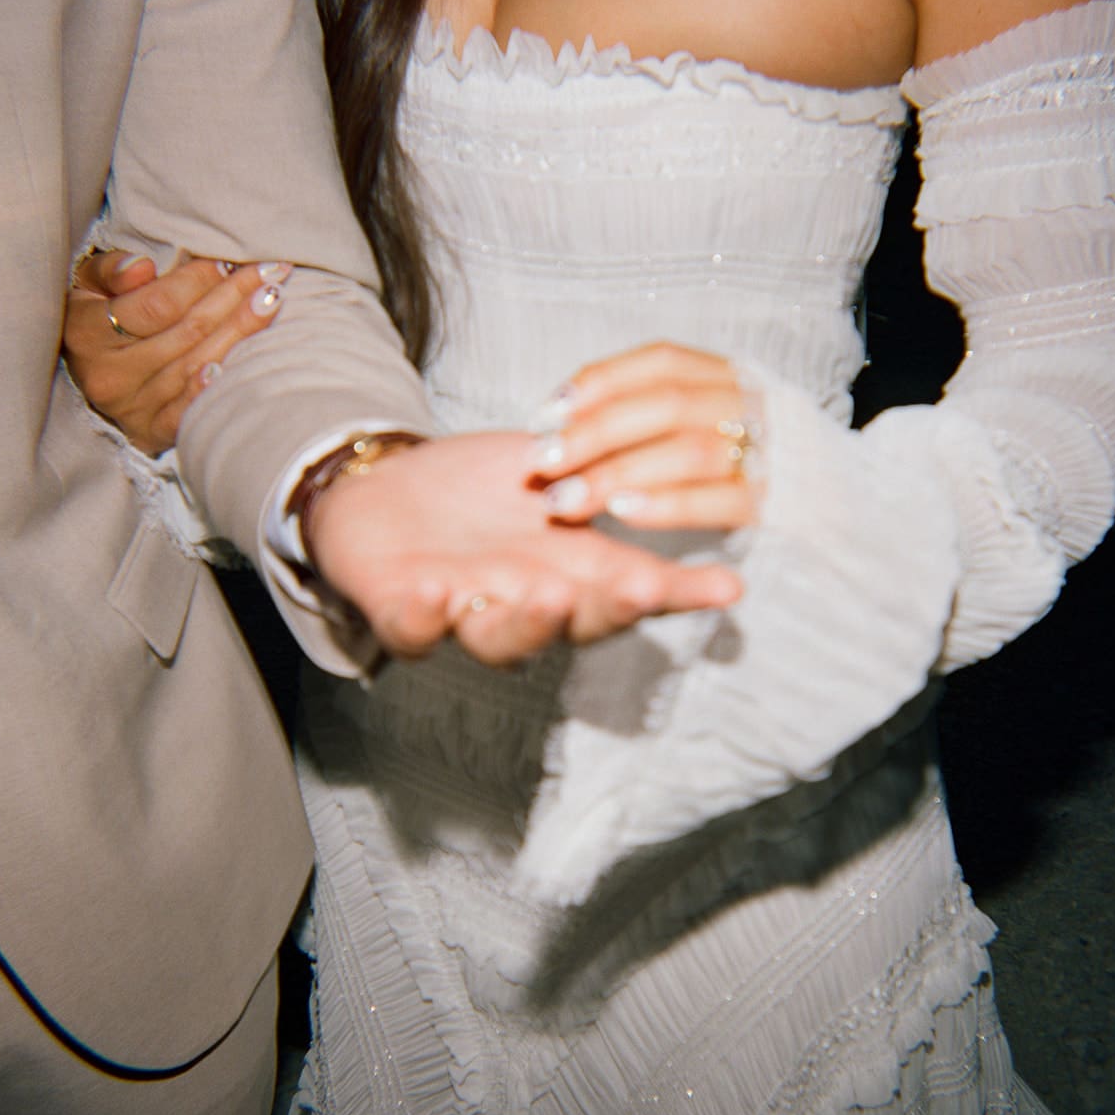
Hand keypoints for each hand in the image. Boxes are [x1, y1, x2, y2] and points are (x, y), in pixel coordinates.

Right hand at [64, 251, 288, 454]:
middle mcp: (109, 375)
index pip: (157, 305)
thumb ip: (110, 270)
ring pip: (198, 365)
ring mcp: (132, 409)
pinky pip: (191, 412)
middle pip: (188, 333)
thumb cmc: (95, 315)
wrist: (82, 372)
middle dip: (233, 298)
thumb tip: (141, 267)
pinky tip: (249, 362)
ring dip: (241, 331)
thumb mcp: (87, 284)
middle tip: (271, 274)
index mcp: (86, 333)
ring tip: (272, 300)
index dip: (198, 281)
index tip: (228, 261)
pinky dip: (217, 386)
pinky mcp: (151, 432)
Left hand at [304, 430, 742, 665]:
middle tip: (640, 588)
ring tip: (549, 591)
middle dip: (605, 608)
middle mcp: (526, 607)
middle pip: (574, 625)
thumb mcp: (555, 477)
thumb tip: (685, 475)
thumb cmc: (483, 490)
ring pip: (499, 639)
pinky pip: (412, 627)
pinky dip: (424, 614)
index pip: (632, 592)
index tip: (728, 587)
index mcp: (571, 577)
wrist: (386, 489)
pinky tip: (435, 589)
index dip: (678, 595)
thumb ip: (607, 486)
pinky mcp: (402, 613)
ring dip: (526, 620)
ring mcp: (465, 615)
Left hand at [524, 342, 762, 530]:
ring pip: (691, 450)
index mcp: (730, 375)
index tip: (546, 412)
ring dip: (619, 472)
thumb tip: (559, 421)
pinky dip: (667, 504)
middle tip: (542, 461)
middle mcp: (753, 403)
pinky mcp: (779, 503)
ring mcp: (771, 451)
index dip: (600, 382)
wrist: (830, 502)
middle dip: (597, 432)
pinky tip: (620, 513)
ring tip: (565, 499)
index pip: (661, 362)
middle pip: (669, 404)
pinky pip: (721, 500)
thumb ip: (645, 412)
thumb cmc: (734, 461)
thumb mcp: (699, 419)